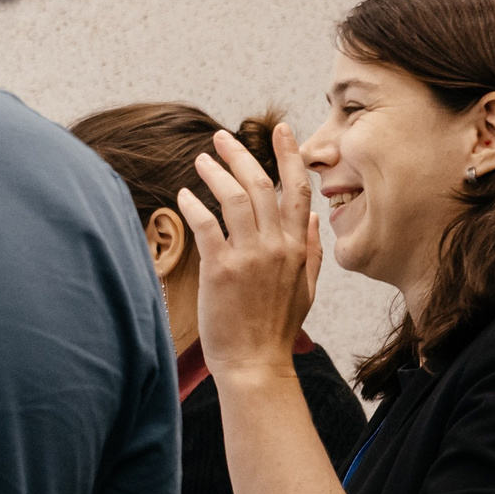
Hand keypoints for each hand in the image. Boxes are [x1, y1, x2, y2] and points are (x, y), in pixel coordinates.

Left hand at [178, 124, 321, 382]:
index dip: (289, 154)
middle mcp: (275, 246)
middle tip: (221, 137)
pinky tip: (184, 195)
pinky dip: (194, 204)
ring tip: (201, 160)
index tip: (280, 129)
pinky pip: (206, 224)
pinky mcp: (221, 269)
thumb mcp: (307, 288)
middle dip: (240, 154)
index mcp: (297, 247)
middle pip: (260, 184)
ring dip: (215, 172)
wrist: (256, 364)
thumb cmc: (278, 330)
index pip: (296, 189)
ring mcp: (249, 256)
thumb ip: (310, 249)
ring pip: (233, 197)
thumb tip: (311, 216)